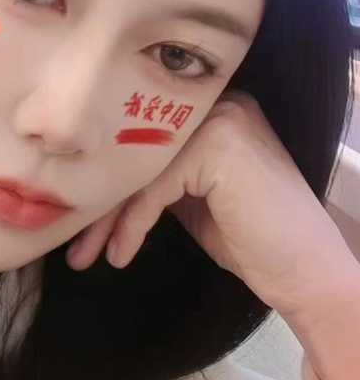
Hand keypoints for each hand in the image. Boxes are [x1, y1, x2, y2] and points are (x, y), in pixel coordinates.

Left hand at [66, 90, 357, 316]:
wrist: (307, 274)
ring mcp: (220, 121)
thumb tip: (100, 180)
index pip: (144, 142)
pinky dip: (132, 225)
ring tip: (83, 256)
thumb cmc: (254, 241)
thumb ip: (161, 177)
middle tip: (72, 246)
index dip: (109, 184)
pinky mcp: (216, 147)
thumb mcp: (195, 199)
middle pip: (137, 152)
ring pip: (139, 170)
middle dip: (100, 203)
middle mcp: (218, 105)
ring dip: (106, 219)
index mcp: (213, 111)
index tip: (80, 222)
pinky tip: (121, 254)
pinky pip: (153, 188)